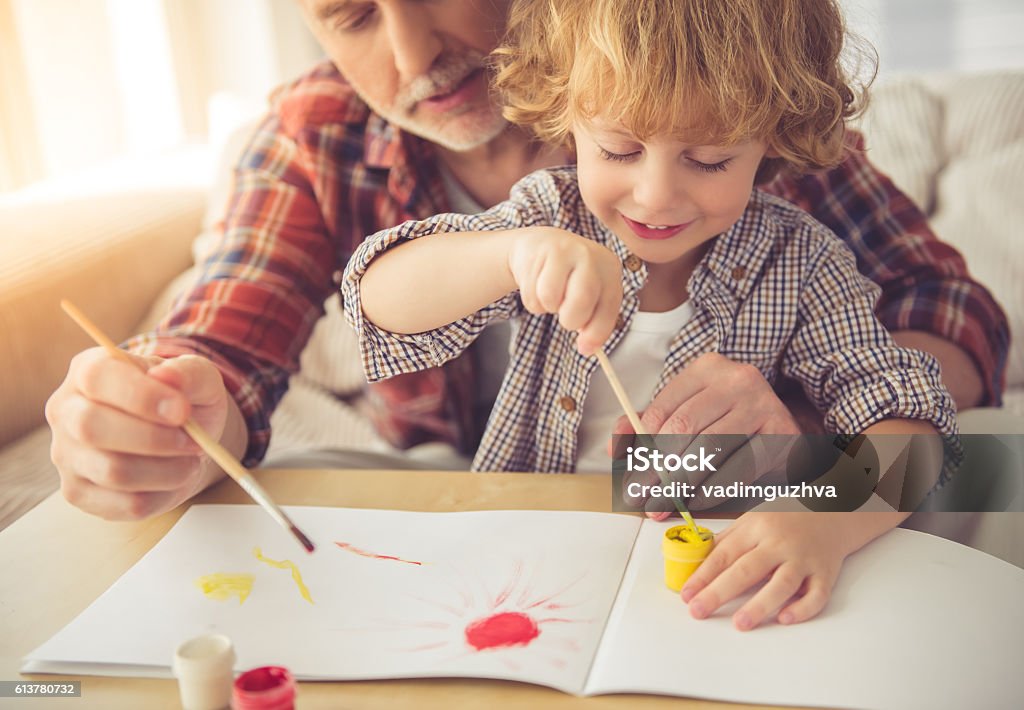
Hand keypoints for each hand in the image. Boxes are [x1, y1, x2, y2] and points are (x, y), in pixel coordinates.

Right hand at [45, 348, 231, 519]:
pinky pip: (124, 504)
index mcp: (89, 369)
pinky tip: (174, 477)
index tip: (182, 411)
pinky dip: (163, 494)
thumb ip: (188, 372)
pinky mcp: (80, 493)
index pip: (97, 377)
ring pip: (112, 471)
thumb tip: (166, 376)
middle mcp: (67, 411)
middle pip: (91, 427)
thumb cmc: (183, 401)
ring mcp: (67, 455)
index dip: (141, 396)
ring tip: (190, 459)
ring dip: (166, 470)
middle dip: (153, 438)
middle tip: (192, 441)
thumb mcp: (199, 377)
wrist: (184, 439)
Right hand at [508, 227, 622, 354]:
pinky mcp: (537, 253)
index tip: (585, 349)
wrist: (541, 246)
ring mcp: (563, 250)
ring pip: (550, 297)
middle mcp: (590, 255)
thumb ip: (594, 320)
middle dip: (571, 320)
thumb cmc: (570, 277)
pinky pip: (531, 293)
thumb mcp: (590, 293)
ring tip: (551, 296)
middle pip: (582, 299)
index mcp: (610, 267)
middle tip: (566, 318)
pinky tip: (537, 285)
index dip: (597, 332)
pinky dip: (533, 300)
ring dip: (547, 307)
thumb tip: (588, 349)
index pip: (609, 307)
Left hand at [610, 353, 801, 515]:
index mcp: (706, 368)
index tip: (631, 479)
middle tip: (642, 499)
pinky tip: (696, 501)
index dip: (640, 449)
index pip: (661, 411)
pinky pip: (739, 468)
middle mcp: (737, 379)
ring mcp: (763, 404)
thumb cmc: (727, 422)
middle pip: (683, 429)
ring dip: (681, 484)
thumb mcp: (687, 413)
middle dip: (657, 470)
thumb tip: (614, 447)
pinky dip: (712, 489)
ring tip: (662, 505)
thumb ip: (647, 426)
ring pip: (709, 450)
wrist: (784, 429)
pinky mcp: (781, 433)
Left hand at [680, 512, 856, 629]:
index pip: (724, 554)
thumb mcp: (752, 521)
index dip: (703, 575)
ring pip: (782, 583)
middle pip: (747, 569)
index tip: (687, 595)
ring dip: (760, 604)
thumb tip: (696, 564)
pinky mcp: (825, 573)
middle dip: (719, 592)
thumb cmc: (784, 520)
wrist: (832, 512)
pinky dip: (803, 608)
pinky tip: (785, 618)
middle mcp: (779, 543)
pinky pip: (817, 594)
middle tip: (698, 611)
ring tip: (740, 624)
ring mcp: (804, 558)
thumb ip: (726, 541)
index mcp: (756, 528)